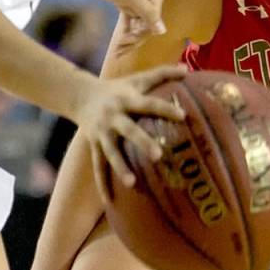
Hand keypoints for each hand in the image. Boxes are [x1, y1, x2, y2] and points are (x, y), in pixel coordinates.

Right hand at [74, 65, 185, 197]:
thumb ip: (162, 73)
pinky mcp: (94, 146)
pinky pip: (98, 167)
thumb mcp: (138, 78)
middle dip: (142, 142)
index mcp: (126, 99)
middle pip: (129, 130)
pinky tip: (110, 202)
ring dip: (120, 168)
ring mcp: (102, 133)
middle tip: (159, 155)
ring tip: (133, 183)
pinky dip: (103, 184)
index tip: (183, 117)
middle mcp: (113, 116)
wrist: (81, 95)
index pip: (149, 104)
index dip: (165, 109)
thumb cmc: (118, 88)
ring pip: (110, 152)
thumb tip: (187, 68)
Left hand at [77, 0, 165, 50]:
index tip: (125, 41)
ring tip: (117, 51)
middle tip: (118, 51)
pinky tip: (119, 44)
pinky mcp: (124, 5)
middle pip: (146, 28)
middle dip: (134, 41)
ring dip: (129, 39)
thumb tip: (162, 32)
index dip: (140, 36)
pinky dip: (125, 33)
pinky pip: (129, 23)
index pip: (153, 26)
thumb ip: (149, 15)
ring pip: (137, 27)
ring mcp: (136, 4)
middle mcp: (149, 2)